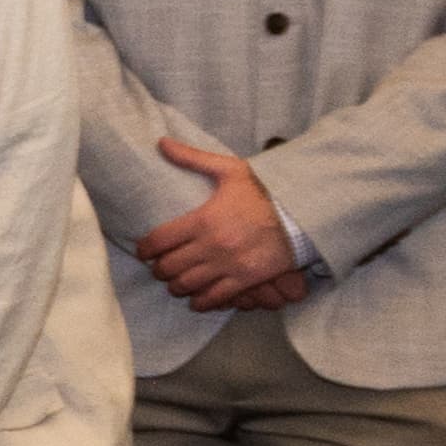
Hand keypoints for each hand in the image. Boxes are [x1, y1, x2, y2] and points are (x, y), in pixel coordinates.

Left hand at [137, 137, 311, 312]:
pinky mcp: (244, 280)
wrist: (301, 216)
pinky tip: (196, 298)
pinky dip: (200, 302)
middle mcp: (211, 246)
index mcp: (202, 220)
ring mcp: (227, 265)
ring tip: (176, 280)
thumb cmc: (263, 193)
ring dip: (176, 286)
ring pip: (186, 285)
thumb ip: (193, 158)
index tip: (144, 251)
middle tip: (160, 266)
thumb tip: (161, 143)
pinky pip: (213, 299)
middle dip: (159, 269)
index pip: (158, 241)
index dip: (145, 249)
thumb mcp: (230, 170)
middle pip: (168, 267)